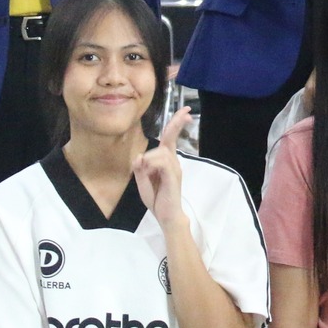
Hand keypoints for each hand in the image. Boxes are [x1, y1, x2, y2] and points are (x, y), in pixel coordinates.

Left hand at [132, 107, 191, 233]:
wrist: (166, 216)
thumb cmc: (156, 199)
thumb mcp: (142, 181)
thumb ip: (140, 168)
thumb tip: (139, 156)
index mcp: (166, 161)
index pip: (170, 138)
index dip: (176, 124)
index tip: (186, 112)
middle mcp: (172, 161)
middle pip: (170, 137)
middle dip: (177, 123)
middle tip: (188, 112)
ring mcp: (174, 168)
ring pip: (160, 151)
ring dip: (149, 159)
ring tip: (145, 173)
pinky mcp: (172, 176)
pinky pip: (162, 162)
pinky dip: (151, 164)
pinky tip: (147, 172)